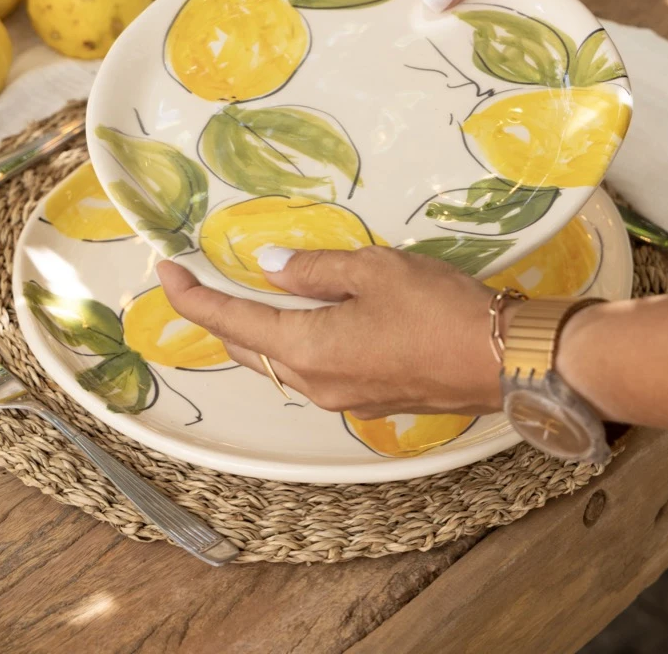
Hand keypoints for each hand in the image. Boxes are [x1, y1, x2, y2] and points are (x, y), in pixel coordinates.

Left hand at [157, 247, 502, 417]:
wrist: (501, 360)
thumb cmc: (437, 308)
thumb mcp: (373, 269)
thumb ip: (314, 269)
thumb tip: (270, 266)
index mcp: (307, 348)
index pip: (231, 321)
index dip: (193, 296)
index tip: (166, 271)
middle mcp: (316, 383)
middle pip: (250, 348)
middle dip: (222, 316)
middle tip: (205, 278)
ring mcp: (344, 399)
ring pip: (282, 363)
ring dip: (260, 332)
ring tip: (255, 294)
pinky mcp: (371, 400)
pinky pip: (315, 371)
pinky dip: (298, 343)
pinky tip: (314, 319)